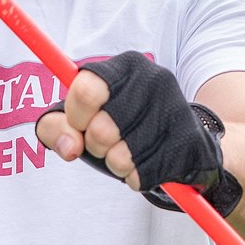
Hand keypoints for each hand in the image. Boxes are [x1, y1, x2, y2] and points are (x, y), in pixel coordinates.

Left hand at [35, 50, 228, 204]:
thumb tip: (69, 146)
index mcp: (125, 65)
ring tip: (128, 153)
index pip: (85, 90)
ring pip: (122, 157)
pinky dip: (137, 178)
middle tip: (108, 141)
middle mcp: (155, 78)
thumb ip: (55, 128)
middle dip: (96, 146)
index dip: (76, 117)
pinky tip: (147, 164)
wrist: (182, 142)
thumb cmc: (121, 126)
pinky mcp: (189, 141)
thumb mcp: (81, 120)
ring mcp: (176, 108)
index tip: (81, 123)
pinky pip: (144, 175)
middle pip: (100, 130)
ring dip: (117, 165)